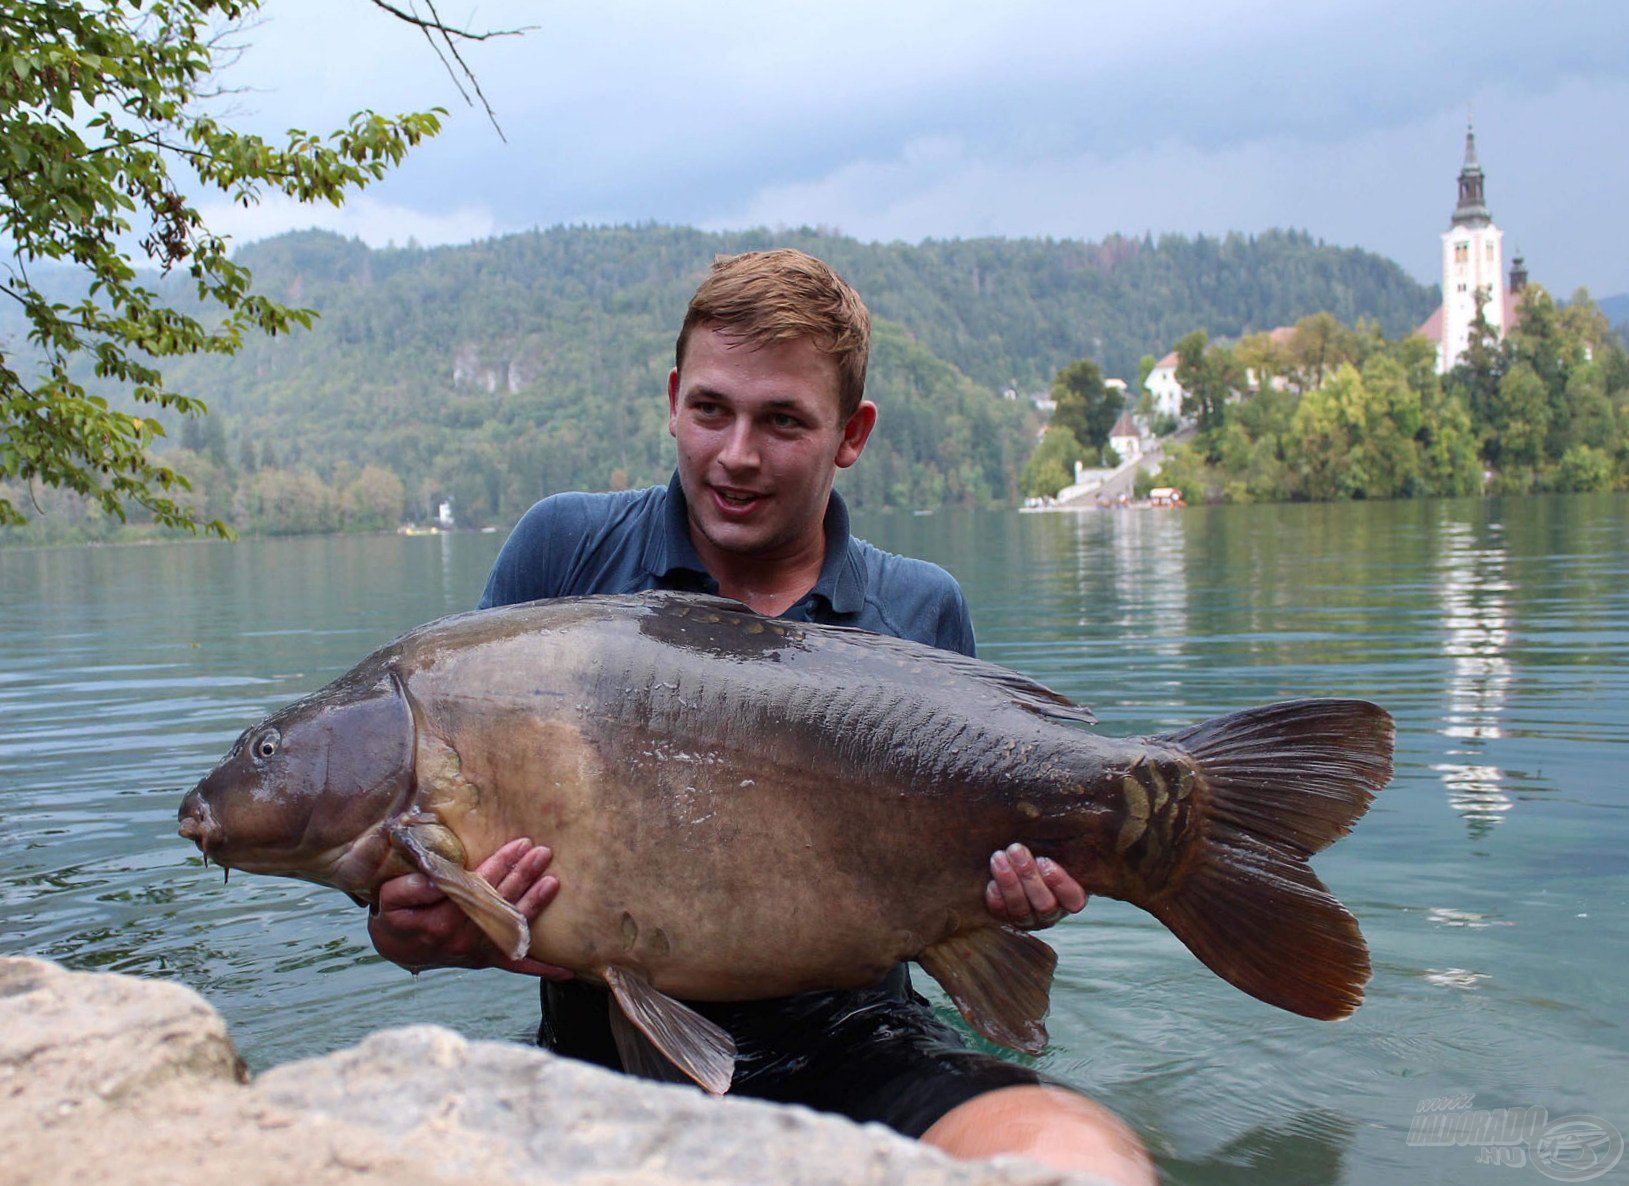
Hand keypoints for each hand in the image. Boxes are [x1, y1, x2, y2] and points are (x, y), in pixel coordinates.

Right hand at [367, 838, 572, 978]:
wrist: (398, 948)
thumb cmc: (396, 916)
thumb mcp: (390, 899)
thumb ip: (411, 888)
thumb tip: (435, 880)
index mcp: (444, 919)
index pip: (479, 886)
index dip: (500, 864)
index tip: (519, 844)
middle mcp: (465, 937)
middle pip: (500, 902)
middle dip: (524, 875)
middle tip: (543, 853)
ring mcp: (479, 951)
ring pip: (513, 925)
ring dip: (536, 903)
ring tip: (554, 881)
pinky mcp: (486, 959)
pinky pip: (516, 965)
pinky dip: (541, 968)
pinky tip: (567, 972)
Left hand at [986, 843, 1086, 929]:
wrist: (1015, 858)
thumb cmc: (1042, 847)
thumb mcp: (1056, 843)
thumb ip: (1062, 838)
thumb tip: (1071, 809)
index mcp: (1070, 896)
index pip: (1074, 899)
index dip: (1061, 884)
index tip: (1046, 861)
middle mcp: (1051, 911)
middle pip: (1044, 904)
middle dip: (1029, 876)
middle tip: (1016, 850)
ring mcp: (1029, 917)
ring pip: (1021, 910)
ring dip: (1009, 882)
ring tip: (998, 857)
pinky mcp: (1007, 917)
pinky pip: (1001, 914)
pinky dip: (997, 899)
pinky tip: (991, 883)